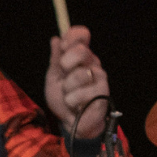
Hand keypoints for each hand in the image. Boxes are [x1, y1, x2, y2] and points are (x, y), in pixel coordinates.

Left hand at [42, 25, 111, 139]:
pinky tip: (75, 105)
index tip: (64, 44)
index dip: (72, 36)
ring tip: (69, 95)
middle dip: (66, 63)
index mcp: (80, 56)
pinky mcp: (102, 93)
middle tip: (64, 73)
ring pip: (79, 75)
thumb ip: (55, 59)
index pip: (82, 35)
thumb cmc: (63, 98)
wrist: (71, 121)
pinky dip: (71, 101)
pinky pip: (80, 94)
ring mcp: (99, 77)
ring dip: (67, 88)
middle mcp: (92, 63)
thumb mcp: (54, 77)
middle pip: (82, 51)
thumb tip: (56, 39)